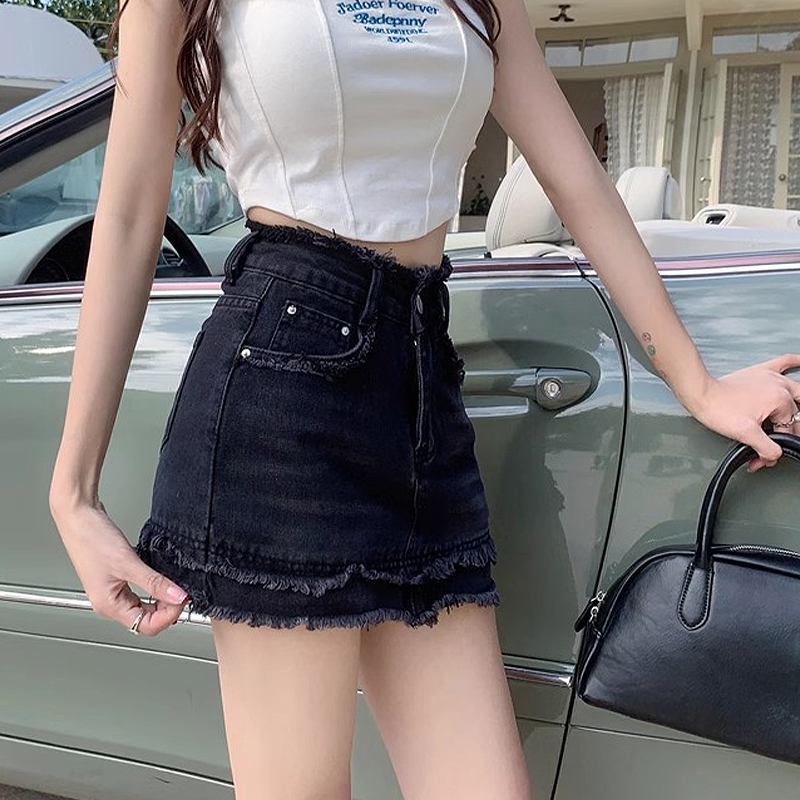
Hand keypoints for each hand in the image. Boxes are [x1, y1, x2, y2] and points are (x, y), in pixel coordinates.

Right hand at [49, 498, 190, 635]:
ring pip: (144, 604)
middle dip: (167, 608)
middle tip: (182, 592)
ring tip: (175, 585)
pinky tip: (163, 577)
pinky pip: (141, 589)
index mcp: (108, 605)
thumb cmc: (91, 538)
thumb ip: (154, 582)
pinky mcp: (118, 576)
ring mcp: (113, 589)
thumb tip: (177, 597)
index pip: (144, 626)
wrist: (78, 515)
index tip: (182, 600)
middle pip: (146, 618)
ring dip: (162, 598)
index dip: (167, 616)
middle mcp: (110, 602)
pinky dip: (155, 586)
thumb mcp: (128, 562)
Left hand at [684, 354, 799, 471]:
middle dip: (783, 432)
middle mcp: (779, 386)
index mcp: (780, 400)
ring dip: (796, 407)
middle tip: (770, 443)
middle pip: (793, 413)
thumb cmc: (718, 410)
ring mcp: (771, 378)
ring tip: (788, 424)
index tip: (762, 456)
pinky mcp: (760, 372)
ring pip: (795, 391)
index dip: (774, 447)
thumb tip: (774, 455)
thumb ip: (767, 448)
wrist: (700, 394)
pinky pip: (784, 363)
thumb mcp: (746, 435)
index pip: (787, 430)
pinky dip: (795, 363)